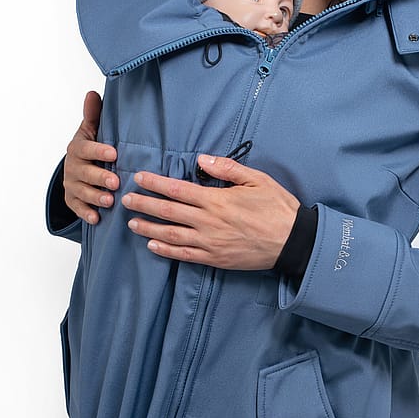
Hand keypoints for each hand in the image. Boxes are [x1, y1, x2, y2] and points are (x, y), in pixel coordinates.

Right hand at [64, 91, 118, 223]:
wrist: (80, 165)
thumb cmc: (91, 146)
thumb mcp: (92, 129)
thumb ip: (93, 114)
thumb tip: (93, 93)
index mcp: (78, 148)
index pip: (86, 148)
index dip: (98, 150)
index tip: (114, 152)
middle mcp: (73, 167)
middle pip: (84, 173)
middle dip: (99, 177)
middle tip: (115, 182)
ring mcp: (72, 184)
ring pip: (81, 192)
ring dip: (94, 197)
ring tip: (109, 201)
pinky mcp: (72, 200)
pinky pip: (77, 208)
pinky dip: (85, 214)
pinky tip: (97, 218)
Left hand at [121, 155, 299, 269]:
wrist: (292, 241)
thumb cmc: (277, 207)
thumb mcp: (257, 179)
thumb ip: (227, 168)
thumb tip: (202, 158)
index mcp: (217, 200)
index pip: (178, 189)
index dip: (155, 183)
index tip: (139, 178)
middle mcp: (209, 222)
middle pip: (168, 212)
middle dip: (144, 205)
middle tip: (126, 200)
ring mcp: (210, 243)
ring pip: (171, 236)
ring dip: (148, 229)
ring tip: (132, 223)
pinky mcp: (215, 258)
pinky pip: (185, 255)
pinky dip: (166, 251)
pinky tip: (153, 246)